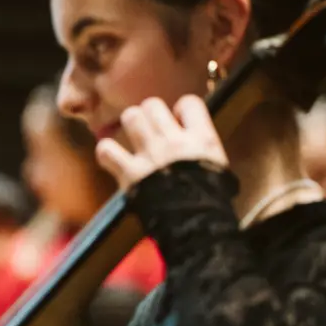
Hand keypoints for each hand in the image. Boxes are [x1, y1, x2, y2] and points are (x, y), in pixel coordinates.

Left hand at [94, 95, 228, 189]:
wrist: (196, 223)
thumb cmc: (211, 197)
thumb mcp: (218, 166)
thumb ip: (203, 146)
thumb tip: (194, 136)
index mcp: (201, 138)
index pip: (190, 102)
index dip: (182, 109)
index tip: (179, 121)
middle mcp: (173, 140)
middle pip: (153, 104)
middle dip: (150, 114)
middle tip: (152, 129)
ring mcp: (149, 154)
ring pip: (130, 117)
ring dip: (130, 125)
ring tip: (134, 137)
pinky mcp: (129, 172)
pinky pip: (107, 150)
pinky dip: (106, 152)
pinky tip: (113, 158)